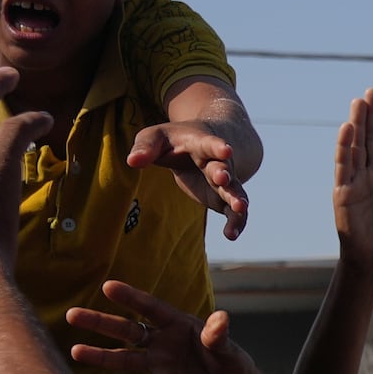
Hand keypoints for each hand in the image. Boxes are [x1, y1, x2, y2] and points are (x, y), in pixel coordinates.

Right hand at [66, 280, 253, 373]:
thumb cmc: (231, 361)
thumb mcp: (228, 349)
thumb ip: (219, 337)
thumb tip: (221, 319)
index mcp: (177, 324)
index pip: (150, 308)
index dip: (130, 297)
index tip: (107, 286)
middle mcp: (162, 342)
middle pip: (127, 330)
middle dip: (101, 322)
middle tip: (72, 315)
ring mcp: (159, 364)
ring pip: (125, 359)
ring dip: (101, 357)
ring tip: (76, 352)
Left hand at [126, 117, 253, 238]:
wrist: (204, 146)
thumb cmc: (174, 141)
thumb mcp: (155, 137)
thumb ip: (145, 148)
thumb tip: (132, 161)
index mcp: (201, 142)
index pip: (209, 143)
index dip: (217, 146)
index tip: (226, 150)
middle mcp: (216, 162)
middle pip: (223, 167)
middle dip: (223, 173)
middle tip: (223, 178)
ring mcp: (223, 182)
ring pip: (234, 190)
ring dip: (237, 199)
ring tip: (240, 209)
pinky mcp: (222, 199)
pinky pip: (233, 212)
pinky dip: (236, 222)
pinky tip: (231, 235)